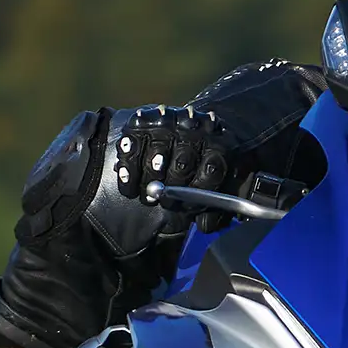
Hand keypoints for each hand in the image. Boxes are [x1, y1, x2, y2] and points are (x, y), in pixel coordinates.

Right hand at [109, 105, 232, 205]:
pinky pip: (131, 150)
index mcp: (219, 142)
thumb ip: (216, 205)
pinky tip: (130, 189)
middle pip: (183, 164)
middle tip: (166, 204)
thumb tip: (206, 225)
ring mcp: (167, 122)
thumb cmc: (202, 165)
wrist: (184, 131)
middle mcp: (193, 127)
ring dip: (150, 182)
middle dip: (172, 189)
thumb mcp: (218, 182)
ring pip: (156, 157)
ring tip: (148, 197)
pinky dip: (128, 173)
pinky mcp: (141, 122)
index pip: (213, 169)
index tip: (189, 207)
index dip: (200, 192)